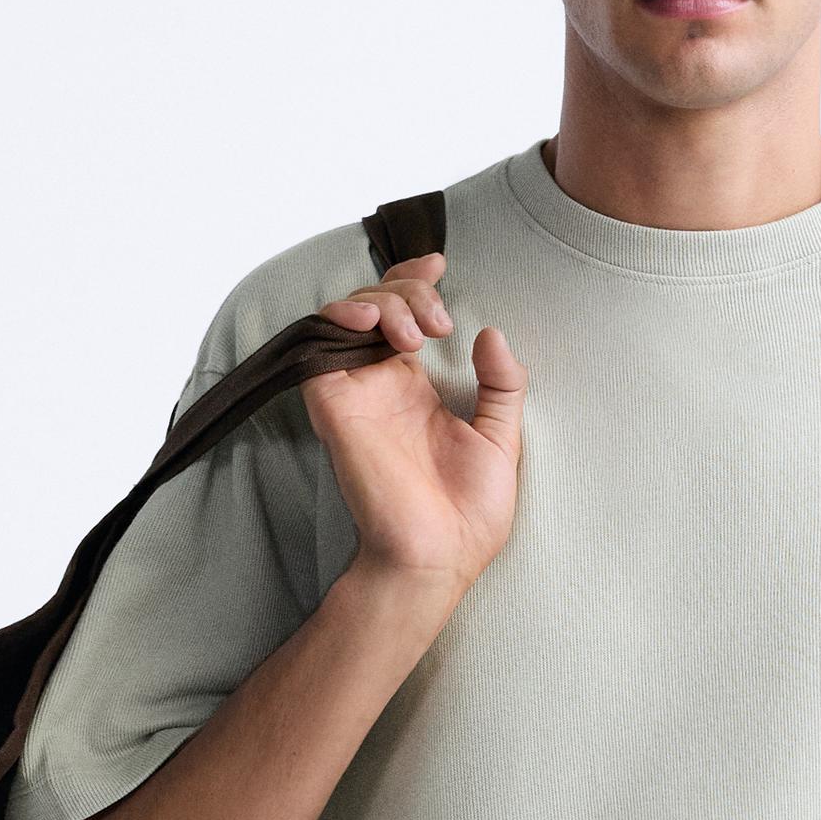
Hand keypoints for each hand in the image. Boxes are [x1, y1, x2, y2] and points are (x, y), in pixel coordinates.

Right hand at [301, 251, 527, 599]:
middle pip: (377, 302)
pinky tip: (373, 323)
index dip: (415, 279)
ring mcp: (356, 392)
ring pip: (346, 313)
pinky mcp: (335, 405)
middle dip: (408, 289)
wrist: (441, 557)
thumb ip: (502, 386)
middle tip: (438, 322)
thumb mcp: (503, 439)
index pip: (405, 315)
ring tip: (413, 331)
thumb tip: (491, 333)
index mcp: (417, 389)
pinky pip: (318, 346)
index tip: (440, 262)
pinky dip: (340, 318)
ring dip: (379, 299)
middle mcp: (381, 384)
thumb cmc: (470, 514)